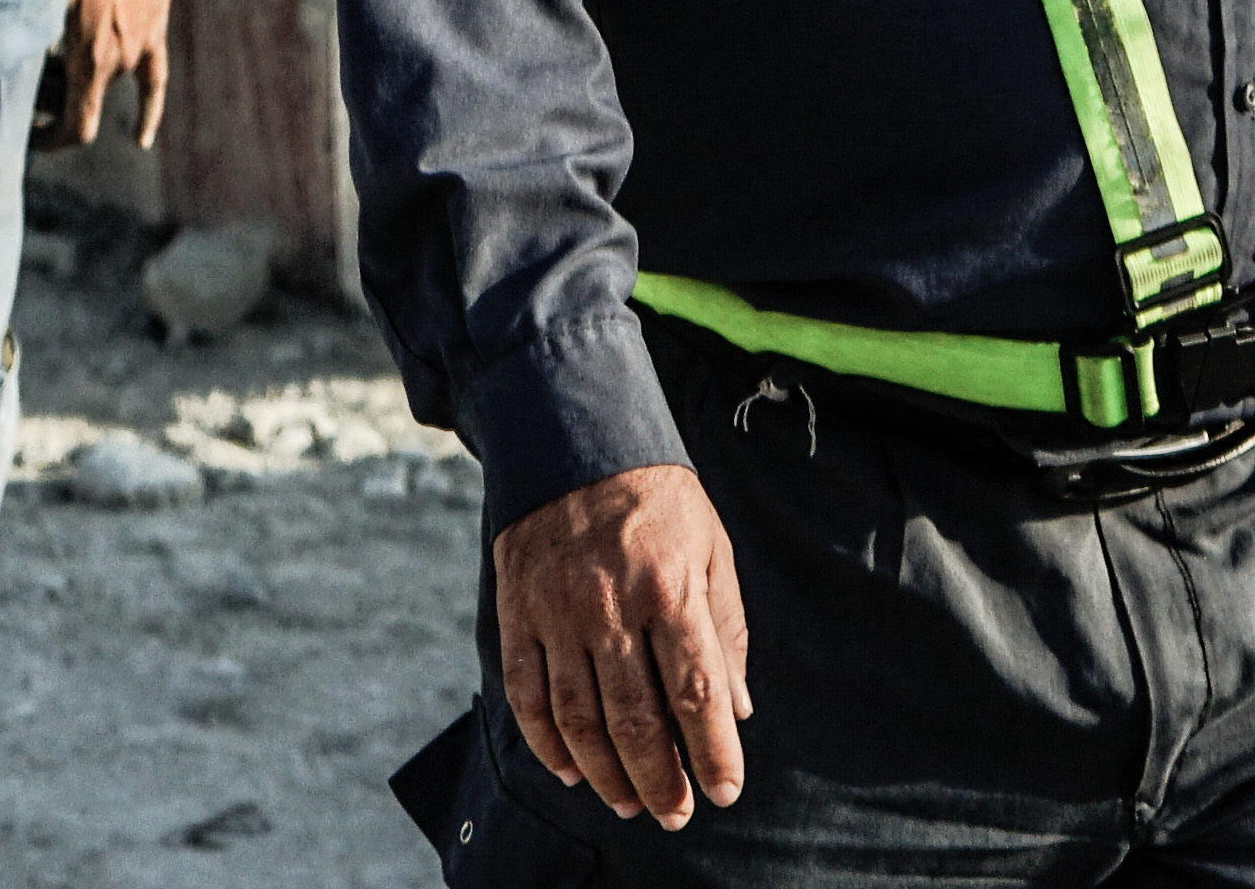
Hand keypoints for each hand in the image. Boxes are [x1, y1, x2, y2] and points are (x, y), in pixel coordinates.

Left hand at [43, 0, 176, 150]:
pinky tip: (140, 139)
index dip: (50, 140)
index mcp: (92, 60)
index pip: (75, 127)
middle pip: (81, 102)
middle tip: (25, 79)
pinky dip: (147, 113)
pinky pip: (154, 84)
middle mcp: (118, 63)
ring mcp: (139, 50)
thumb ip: (28, 23)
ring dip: (78, 86)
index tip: (28, 135)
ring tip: (49, 65)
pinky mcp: (154, 35)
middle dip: (52, 101)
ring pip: (105, 86)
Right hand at [490, 463, 749, 827]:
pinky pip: (526, 694)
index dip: (713, 749)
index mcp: (670, 584)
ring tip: (629, 804)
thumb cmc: (658, 501)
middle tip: (675, 814)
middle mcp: (611, 603)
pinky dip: (547, 742)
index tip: (725, 791)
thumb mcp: (713, 549)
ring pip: (578, 717)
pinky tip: (572, 770)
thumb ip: (726, 631)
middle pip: (635, 718)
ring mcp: (557, 610)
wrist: (574, 439)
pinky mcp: (517, 610)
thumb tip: (737, 709)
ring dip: (606, 773)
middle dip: (659, 779)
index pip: (696, 689)